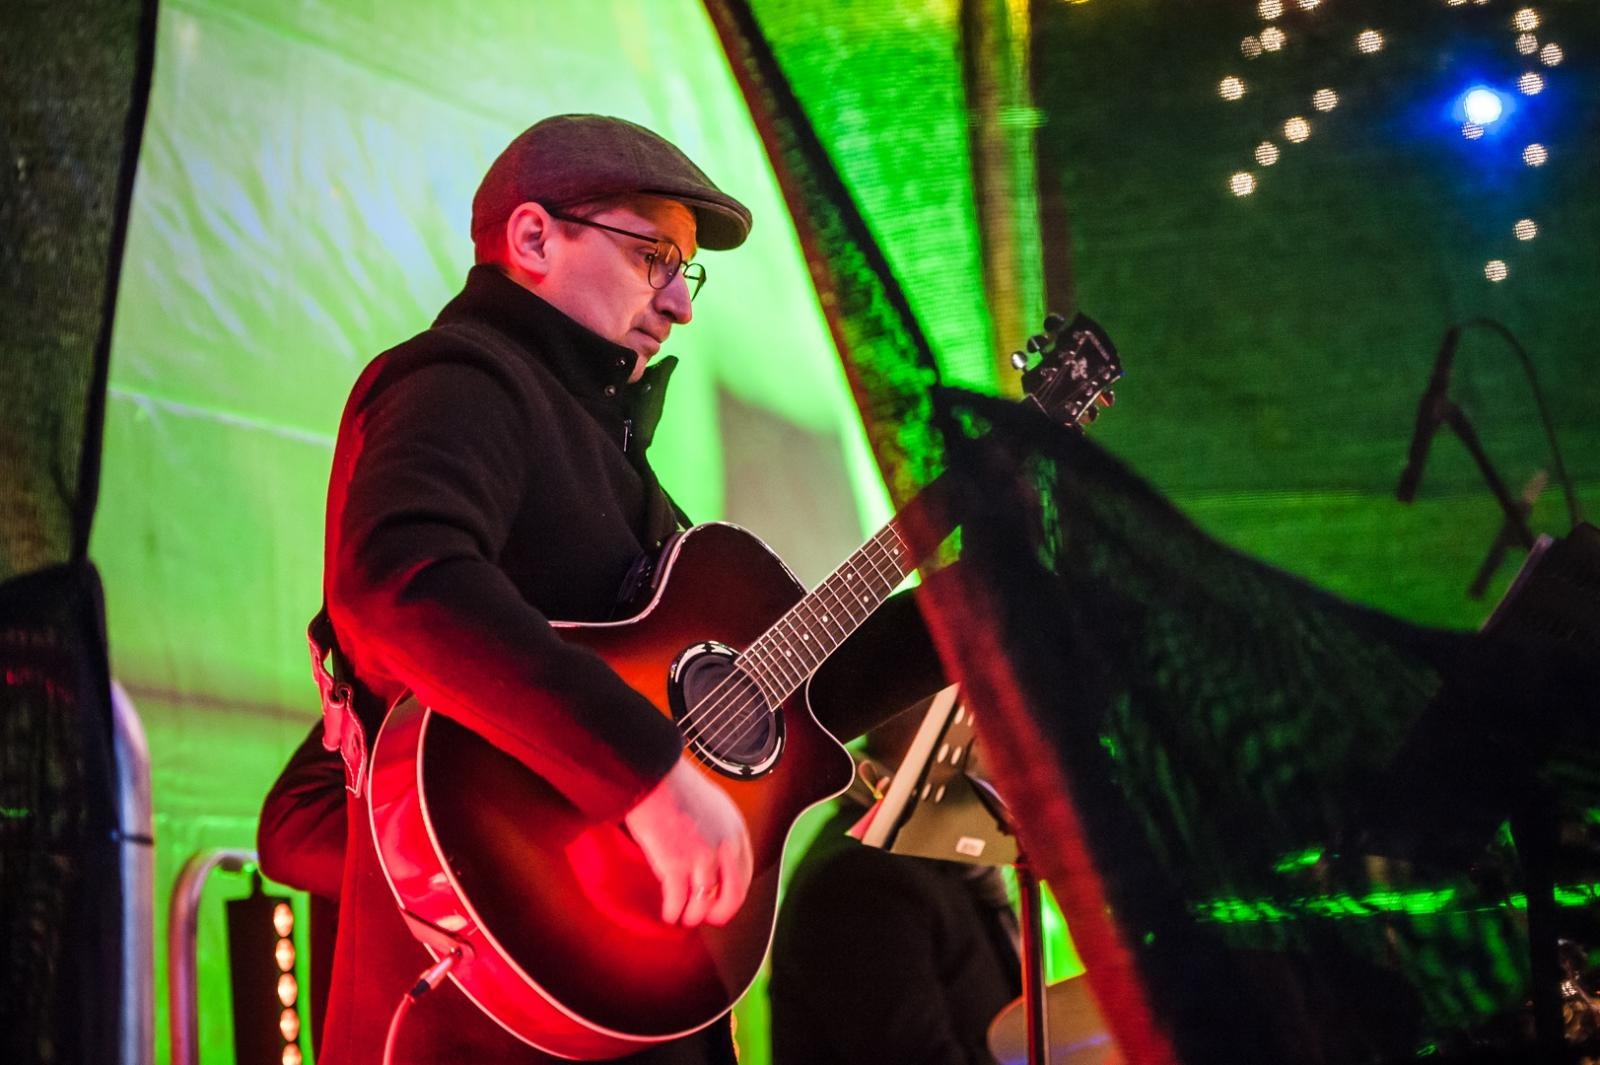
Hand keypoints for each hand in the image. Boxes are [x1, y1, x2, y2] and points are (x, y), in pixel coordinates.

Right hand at [622, 756, 751, 927]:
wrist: (653, 775)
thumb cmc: (674, 784)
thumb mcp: (712, 805)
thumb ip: (718, 831)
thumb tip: (712, 857)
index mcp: (735, 830)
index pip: (745, 874)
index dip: (734, 894)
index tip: (724, 901)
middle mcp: (725, 847)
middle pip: (732, 896)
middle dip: (720, 913)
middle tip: (708, 918)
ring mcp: (702, 858)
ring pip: (704, 903)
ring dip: (692, 915)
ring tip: (683, 916)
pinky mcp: (677, 865)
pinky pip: (678, 901)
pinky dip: (673, 911)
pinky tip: (668, 912)